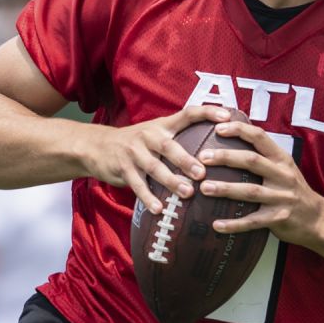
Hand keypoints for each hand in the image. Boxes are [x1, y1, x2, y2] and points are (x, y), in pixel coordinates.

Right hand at [81, 106, 231, 214]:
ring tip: (187, 193)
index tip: (226, 117)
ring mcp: (134, 152)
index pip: (187, 114)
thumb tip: (215, 151)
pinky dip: (148, 197)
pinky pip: (137, 184)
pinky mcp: (123, 168)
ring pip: (154, 167)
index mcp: (162, 125)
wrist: (97, 146)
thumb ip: (179, 139)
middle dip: (185, 160)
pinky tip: (159, 209)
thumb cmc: (137, 143)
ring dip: (171, 181)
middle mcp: (148, 135)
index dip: (206, 113)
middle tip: (202, 173)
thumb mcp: (155, 133)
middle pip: (168, 146)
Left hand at [197, 120, 323, 245]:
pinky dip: (234, 224)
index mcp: (281, 159)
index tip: (217, 127)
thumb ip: (263, 154)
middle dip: (226, 157)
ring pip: (250, 191)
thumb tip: (234, 135)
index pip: (259, 137)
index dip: (239, 130)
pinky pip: (253, 222)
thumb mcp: (284, 167)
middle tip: (202, 157)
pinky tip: (216, 225)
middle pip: (252, 161)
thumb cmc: (292, 189)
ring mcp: (282, 197)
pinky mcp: (279, 219)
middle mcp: (282, 175)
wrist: (318, 219)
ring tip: (204, 188)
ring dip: (225, 189)